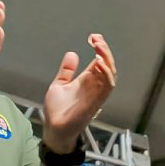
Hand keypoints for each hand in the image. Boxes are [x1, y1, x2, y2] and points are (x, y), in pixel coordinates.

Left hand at [42, 34, 116, 151]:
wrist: (54, 128)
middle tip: (96, 39)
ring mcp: (96, 94)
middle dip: (105, 51)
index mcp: (87, 81)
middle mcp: (94, 86)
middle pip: (107, 66)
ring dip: (107, 60)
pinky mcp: (95, 102)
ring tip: (99, 48)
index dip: (100, 49)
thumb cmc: (57, 110)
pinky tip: (99, 63)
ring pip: (110, 75)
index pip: (100, 62)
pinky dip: (105, 75)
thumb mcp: (60, 85)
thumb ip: (67, 71)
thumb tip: (72, 53)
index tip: (93, 37)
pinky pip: (106, 88)